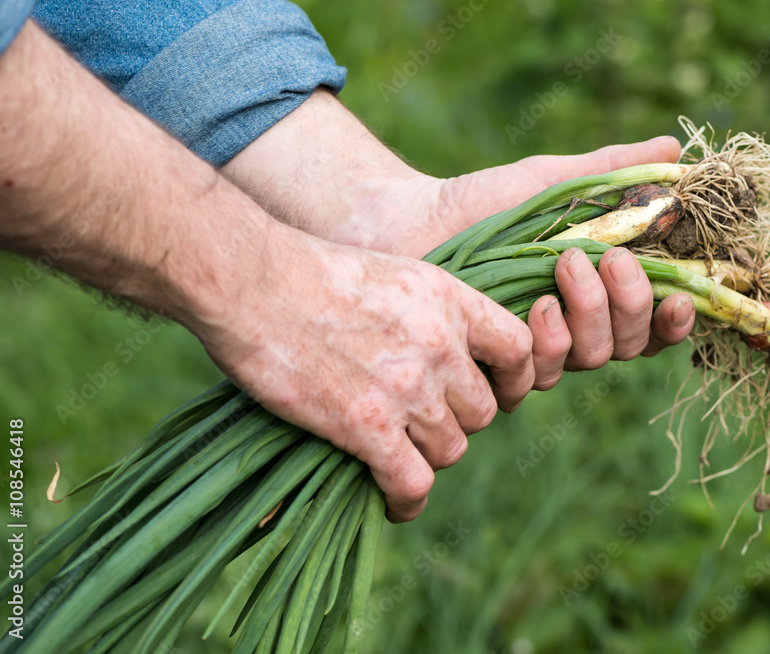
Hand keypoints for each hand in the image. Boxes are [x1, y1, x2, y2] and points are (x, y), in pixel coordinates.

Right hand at [197, 225, 535, 522]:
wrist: (250, 280)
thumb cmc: (308, 271)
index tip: (491, 390)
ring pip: (452, 449)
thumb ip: (428, 313)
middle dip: (457, 423)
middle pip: (484, 411)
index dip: (513, 380)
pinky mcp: (366, 424)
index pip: (519, 351)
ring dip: (427, 457)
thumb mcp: (392, 271)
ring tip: (398, 455)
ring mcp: (407, 386)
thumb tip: (445, 354)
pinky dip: (406, 499)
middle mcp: (440, 344)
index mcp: (449, 300)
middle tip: (423, 424)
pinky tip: (391, 499)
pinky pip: (412, 481)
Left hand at [223, 90, 695, 389]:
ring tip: (567, 263)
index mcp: (592, 292)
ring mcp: (529, 355)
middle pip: (625, 344)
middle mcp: (568, 331)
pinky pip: (534, 379)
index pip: (650, 322)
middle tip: (614, 259)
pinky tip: (533, 307)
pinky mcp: (489, 373)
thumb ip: (611, 170)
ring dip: (590, 315)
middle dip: (630, 303)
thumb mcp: (551, 181)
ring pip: (587, 360)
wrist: (407, 222)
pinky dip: (544, 344)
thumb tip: (675, 145)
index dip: (673, 318)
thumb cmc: (480, 203)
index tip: (684, 295)